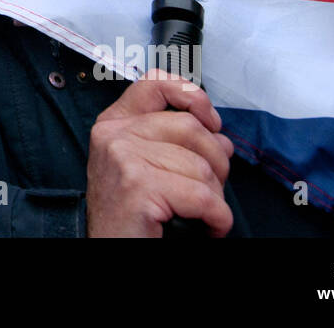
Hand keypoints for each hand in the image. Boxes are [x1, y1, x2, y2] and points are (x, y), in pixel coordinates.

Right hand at [86, 69, 233, 237]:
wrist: (113, 250)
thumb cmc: (131, 216)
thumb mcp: (144, 165)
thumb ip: (174, 141)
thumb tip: (221, 139)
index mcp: (114, 124)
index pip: (155, 83)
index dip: (192, 96)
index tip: (211, 121)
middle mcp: (113, 135)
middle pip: (190, 127)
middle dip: (216, 162)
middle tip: (209, 190)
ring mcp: (123, 158)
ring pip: (200, 166)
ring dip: (215, 198)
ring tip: (203, 213)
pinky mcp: (137, 186)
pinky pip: (201, 196)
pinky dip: (217, 217)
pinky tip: (208, 226)